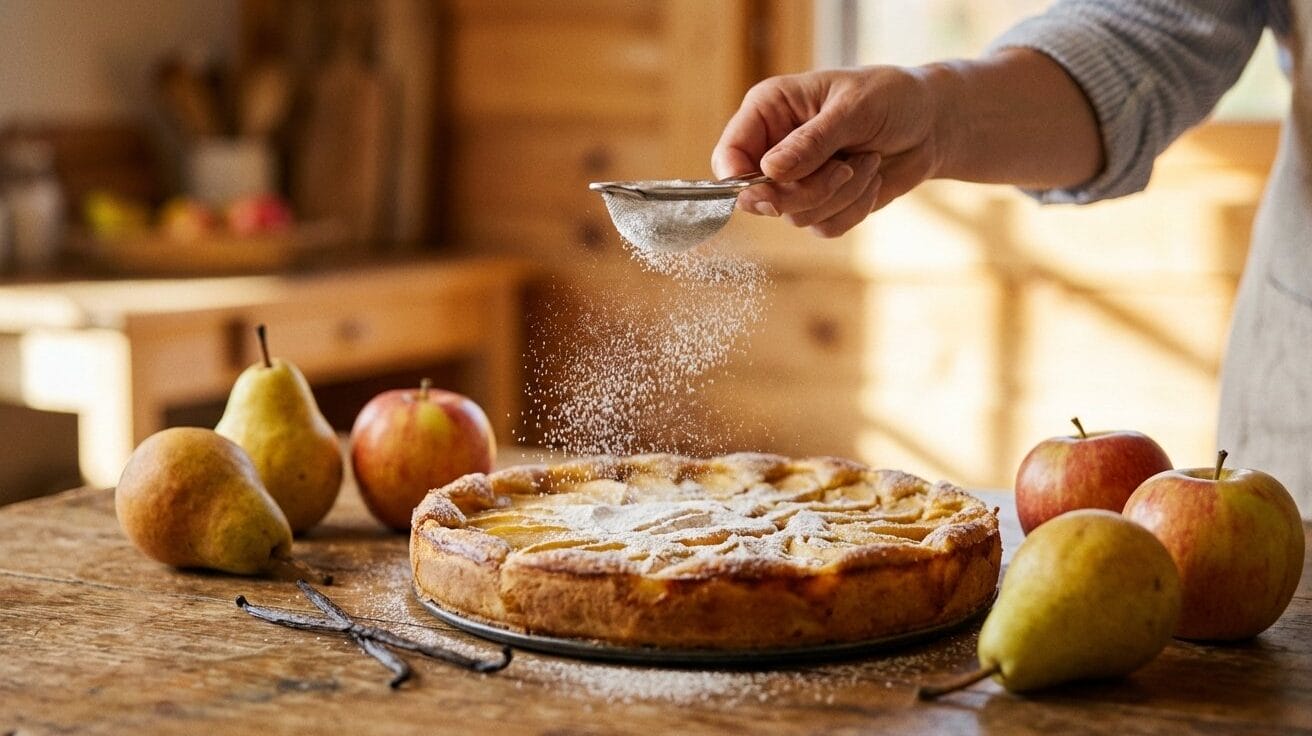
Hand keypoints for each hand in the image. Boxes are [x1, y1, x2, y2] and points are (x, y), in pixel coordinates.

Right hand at [711, 66, 943, 236]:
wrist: (932, 124)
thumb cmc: (892, 98)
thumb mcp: (854, 109)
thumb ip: (810, 141)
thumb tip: (768, 171)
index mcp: (769, 110)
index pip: (730, 154)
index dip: (739, 180)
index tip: (768, 192)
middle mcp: (775, 148)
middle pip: (759, 197)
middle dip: (806, 191)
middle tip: (843, 168)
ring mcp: (797, 181)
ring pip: (795, 216)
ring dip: (840, 195)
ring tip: (867, 161)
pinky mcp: (823, 205)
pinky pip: (824, 227)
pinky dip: (854, 209)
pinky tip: (872, 179)